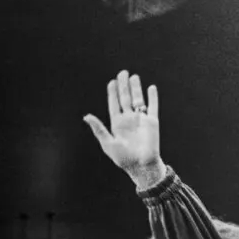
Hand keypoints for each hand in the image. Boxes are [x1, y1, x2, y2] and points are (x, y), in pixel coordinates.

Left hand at [83, 70, 165, 189]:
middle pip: (125, 98)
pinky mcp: (152, 122)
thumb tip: (86, 116)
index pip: (114, 104)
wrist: (141, 165)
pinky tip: (151, 88)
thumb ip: (98, 129)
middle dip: (123, 85)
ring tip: (134, 76)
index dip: (112, 93)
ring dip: (136, 88)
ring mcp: (141, 120)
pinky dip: (152, 97)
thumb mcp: (107, 143)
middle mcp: (129, 119)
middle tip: (122, 72)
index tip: (112, 82)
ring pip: (138, 100)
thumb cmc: (123, 158)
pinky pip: (153, 107)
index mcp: (117, 124)